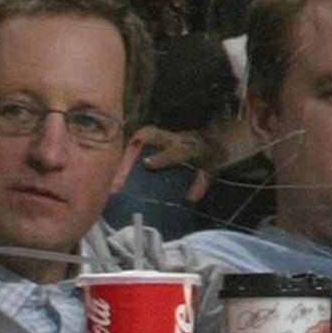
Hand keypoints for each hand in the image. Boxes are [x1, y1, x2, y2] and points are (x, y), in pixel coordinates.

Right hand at [129, 116, 255, 200]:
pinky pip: (144, 138)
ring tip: (116, 161)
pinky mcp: (161, 137)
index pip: (176, 150)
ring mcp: (167, 136)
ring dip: (132, 145)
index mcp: (189, 147)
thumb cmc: (210, 158)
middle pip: (155, 134)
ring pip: (148, 133)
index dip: (162, 157)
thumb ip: (201, 183)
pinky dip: (133, 147)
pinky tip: (122, 161)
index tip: (147, 164)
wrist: (215, 140)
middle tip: (122, 158)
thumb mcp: (210, 171)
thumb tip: (191, 198)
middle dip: (139, 141)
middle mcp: (176, 138)